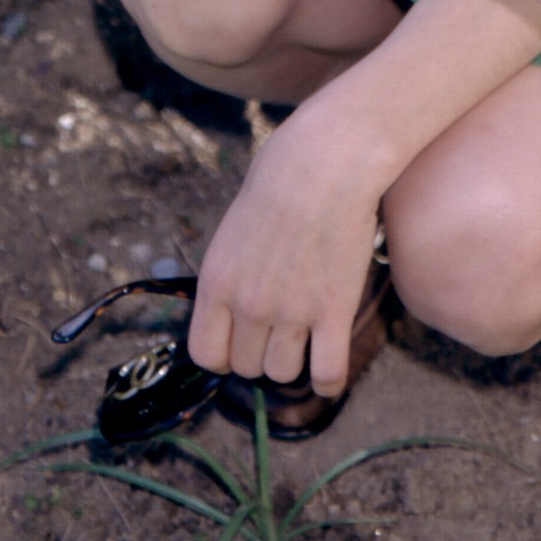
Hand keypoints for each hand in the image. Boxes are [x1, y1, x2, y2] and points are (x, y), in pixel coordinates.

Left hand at [187, 111, 381, 397]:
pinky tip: (328, 367)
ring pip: (284, 372)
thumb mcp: (234, 228)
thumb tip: (236, 305)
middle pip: (247, 366)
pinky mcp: (334, 311)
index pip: (206, 354)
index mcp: (217, 282)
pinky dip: (327, 379)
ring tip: (303, 335)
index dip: (224, 354)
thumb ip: (231, 273)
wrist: (325, 162)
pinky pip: (326, 373)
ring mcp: (292, 311)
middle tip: (278, 328)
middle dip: (260, 352)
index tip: (240, 341)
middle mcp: (249, 304)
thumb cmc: (280, 178)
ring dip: (293, 360)